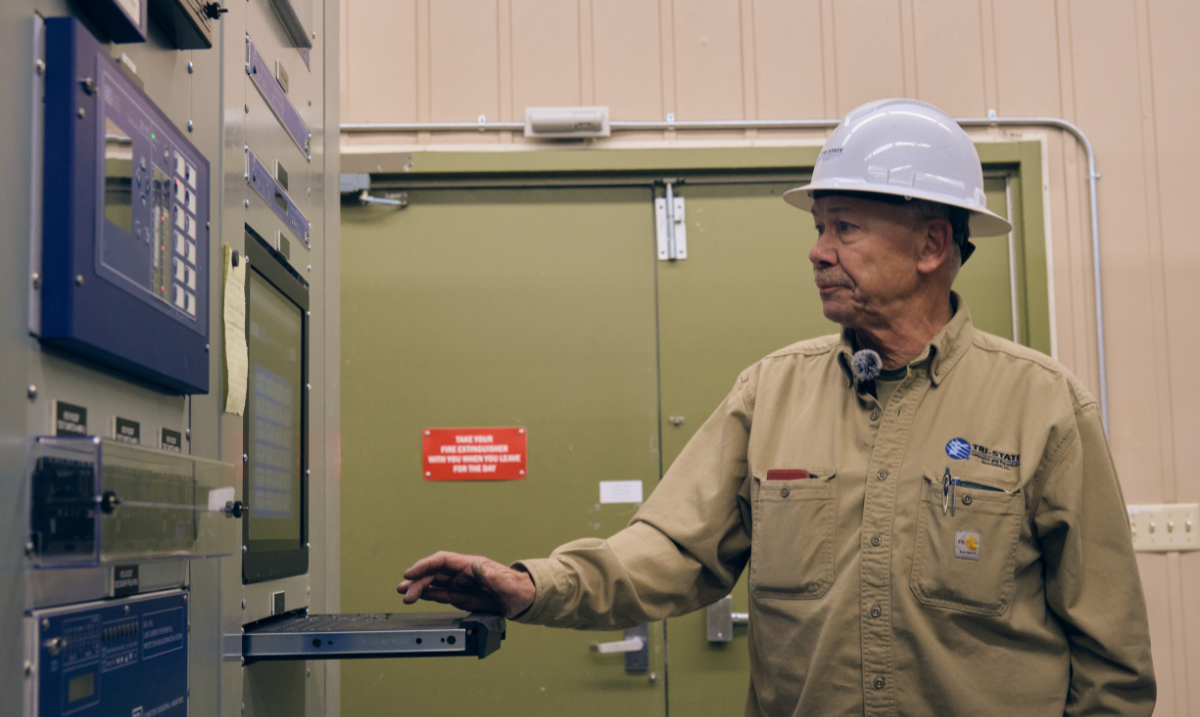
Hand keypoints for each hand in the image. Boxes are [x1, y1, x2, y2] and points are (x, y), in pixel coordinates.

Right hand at [397, 551, 535, 618]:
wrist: (523, 599)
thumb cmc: (518, 589)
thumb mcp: (508, 584)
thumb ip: (492, 576)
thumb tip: (474, 566)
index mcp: (472, 565)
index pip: (443, 560)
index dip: (425, 565)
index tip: (411, 573)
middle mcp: (463, 573)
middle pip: (434, 572)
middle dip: (417, 581)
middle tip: (405, 593)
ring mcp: (460, 584)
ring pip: (433, 582)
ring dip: (418, 587)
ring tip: (404, 595)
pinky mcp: (460, 596)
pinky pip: (439, 593)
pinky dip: (426, 594)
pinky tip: (415, 596)